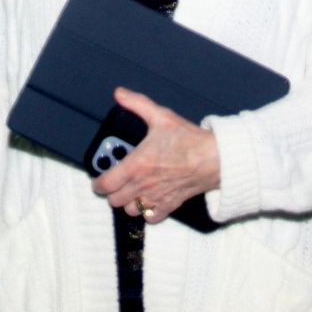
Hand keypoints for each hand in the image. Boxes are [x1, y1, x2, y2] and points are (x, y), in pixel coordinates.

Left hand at [92, 87, 220, 224]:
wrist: (213, 158)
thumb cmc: (188, 140)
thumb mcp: (160, 116)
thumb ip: (137, 104)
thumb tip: (120, 93)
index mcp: (136, 165)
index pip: (105, 184)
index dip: (97, 183)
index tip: (99, 179)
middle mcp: (143, 185)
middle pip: (114, 200)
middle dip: (112, 191)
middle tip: (116, 180)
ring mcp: (155, 198)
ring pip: (129, 210)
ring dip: (128, 202)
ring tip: (131, 189)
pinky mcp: (169, 205)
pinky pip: (150, 218)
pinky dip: (146, 212)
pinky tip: (148, 199)